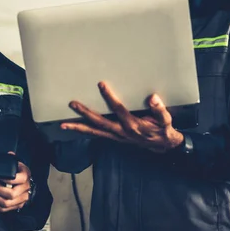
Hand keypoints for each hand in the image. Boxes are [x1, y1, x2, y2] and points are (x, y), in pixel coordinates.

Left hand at [0, 153, 31, 212]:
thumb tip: (9, 154)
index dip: (5, 179)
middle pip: (11, 194)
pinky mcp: (18, 206)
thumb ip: (13, 159)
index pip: (16, 179)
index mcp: (25, 176)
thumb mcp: (18, 164)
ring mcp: (22, 198)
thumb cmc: (21, 173)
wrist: (28, 183)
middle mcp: (25, 189)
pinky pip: (6, 209)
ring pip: (7, 203)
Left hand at [61, 81, 183, 152]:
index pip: (118, 109)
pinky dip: (85, 132)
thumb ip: (160, 110)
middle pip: (99, 122)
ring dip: (79, 128)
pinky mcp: (114, 138)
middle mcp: (122, 132)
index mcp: (133, 125)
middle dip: (85, 113)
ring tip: (63, 124)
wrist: (163, 146)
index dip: (109, 97)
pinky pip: (97, 135)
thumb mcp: (166, 120)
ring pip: (95, 132)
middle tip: (73, 104)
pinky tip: (75, 128)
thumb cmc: (163, 130)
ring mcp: (117, 136)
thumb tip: (153, 98)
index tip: (101, 85)